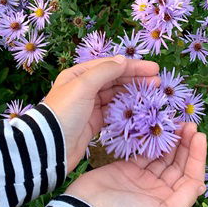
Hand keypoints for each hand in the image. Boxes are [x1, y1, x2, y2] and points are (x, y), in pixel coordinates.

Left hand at [43, 56, 158, 173]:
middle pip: (115, 79)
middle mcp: (84, 87)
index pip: (110, 65)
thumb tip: (123, 60)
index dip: (133, 66)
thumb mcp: (83, 86)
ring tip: (151, 93)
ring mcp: (89, 105)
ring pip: (116, 94)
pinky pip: (114, 111)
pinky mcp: (94, 122)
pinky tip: (138, 107)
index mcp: (79, 74)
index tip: (153, 68)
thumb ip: (104, 71)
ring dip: (133, 92)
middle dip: (136, 78)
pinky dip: (126, 108)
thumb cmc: (64, 112)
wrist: (51, 146)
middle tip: (157, 81)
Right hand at [65, 123, 206, 206]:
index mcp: (170, 204)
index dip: (197, 156)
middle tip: (190, 124)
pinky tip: (159, 128)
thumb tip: (200, 183)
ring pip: (163, 156)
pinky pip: (145, 152)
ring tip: (178, 123)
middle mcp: (159, 192)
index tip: (199, 135)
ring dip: (172, 141)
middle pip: (179, 165)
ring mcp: (143, 179)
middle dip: (187, 145)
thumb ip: (185, 197)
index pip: (191, 177)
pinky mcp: (127, 168)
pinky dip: (153, 141)